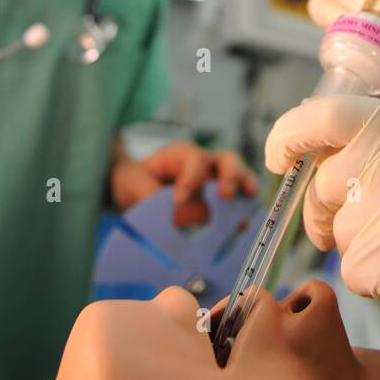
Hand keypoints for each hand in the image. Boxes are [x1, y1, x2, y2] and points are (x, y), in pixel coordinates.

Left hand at [110, 142, 257, 227]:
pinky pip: (238, 199)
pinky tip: (243, 225)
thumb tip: (176, 213)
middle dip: (230, 176)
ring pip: (239, 175)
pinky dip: (243, 210)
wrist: (135, 187)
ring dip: (245, 189)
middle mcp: (204, 162)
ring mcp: (215, 179)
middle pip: (227, 160)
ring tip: (247, 207)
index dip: (190, 180)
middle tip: (226, 196)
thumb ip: (149, 194)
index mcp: (181, 154)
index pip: (194, 161)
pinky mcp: (220, 198)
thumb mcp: (132, 182)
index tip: (179, 201)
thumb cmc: (135, 180)